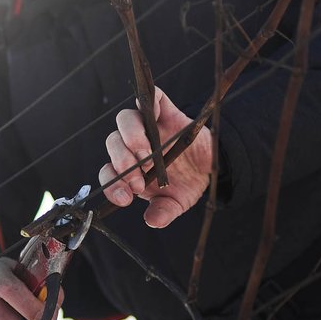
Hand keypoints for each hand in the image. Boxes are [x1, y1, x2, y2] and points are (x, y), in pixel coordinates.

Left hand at [99, 87, 213, 227]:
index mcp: (129, 168)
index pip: (108, 172)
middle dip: (122, 161)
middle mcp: (133, 145)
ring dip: (132, 136)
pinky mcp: (164, 110)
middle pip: (113, 143)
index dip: (112, 184)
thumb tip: (153, 221)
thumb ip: (163, 212)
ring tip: (147, 155)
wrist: (212, 165)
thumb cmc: (186, 183)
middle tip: (140, 178)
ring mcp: (148, 126)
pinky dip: (148, 101)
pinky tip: (153, 113)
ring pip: (125, 120)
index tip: (127, 198)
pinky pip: (151, 98)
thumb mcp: (175, 203)